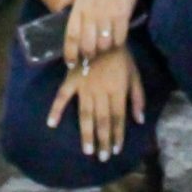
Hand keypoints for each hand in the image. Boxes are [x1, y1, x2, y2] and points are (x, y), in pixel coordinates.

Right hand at [48, 43, 146, 160]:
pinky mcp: (71, 80)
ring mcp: (84, 87)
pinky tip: (51, 123)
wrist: (103, 34)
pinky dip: (56, 109)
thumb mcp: (135, 74)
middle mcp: (101, 92)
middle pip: (102, 120)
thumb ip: (137, 97)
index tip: (115, 150)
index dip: (117, 135)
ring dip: (86, 133)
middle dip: (103, 140)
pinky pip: (62, 96)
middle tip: (101, 157)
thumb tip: (139, 120)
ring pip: (85, 115)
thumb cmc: (121, 56)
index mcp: (117, 91)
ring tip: (87, 150)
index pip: (118, 118)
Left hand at [64, 0, 142, 62]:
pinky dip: (118, 42)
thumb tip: (65, 16)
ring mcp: (107, 15)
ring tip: (106, 46)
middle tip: (92, 56)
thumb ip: (74, 5)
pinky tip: (118, 38)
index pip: (71, 35)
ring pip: (103, 45)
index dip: (70, 52)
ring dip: (104, 49)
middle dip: (89, 55)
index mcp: (79, 7)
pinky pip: (119, 38)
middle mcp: (91, 13)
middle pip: (87, 45)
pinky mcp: (122, 15)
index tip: (71, 63)